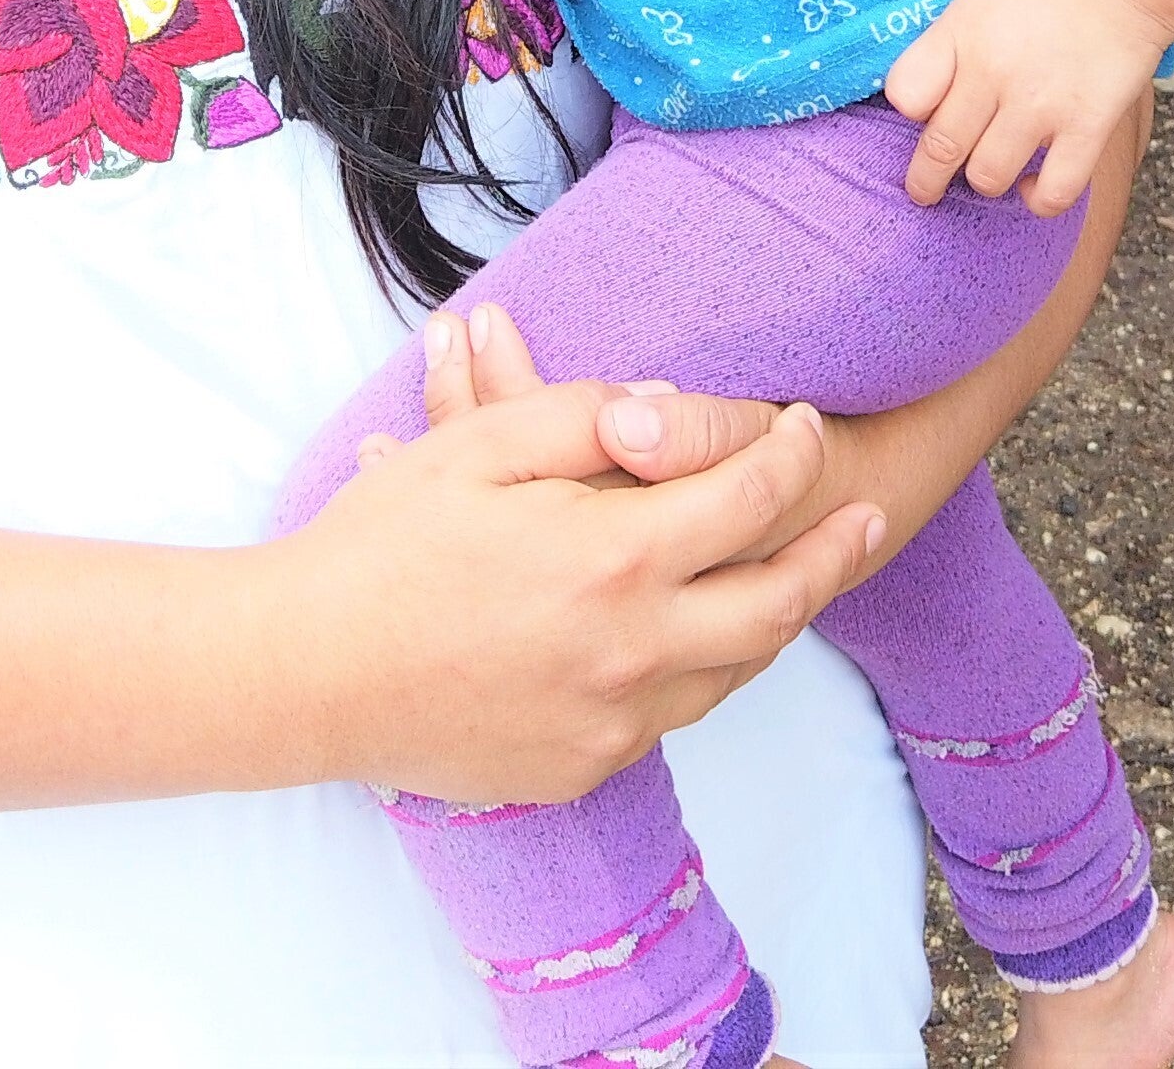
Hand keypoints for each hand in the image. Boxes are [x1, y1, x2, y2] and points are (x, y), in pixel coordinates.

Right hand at [287, 341, 882, 805]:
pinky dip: (701, 669)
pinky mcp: (582, 765)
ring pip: (735, 669)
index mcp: (617, 559)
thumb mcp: (479, 449)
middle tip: (867, 514)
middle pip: (780, 603)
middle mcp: (636, 651)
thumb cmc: (382, 548)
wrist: (306, 674)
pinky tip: (696, 638)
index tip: (803, 421)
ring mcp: (613, 721)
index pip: (749, 497)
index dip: (790, 451)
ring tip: (800, 574)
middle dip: (835, 551)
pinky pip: (671, 716)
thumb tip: (665, 408)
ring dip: (778, 616)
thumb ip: (585, 417)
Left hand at [881, 0, 1173, 212]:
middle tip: (926, 189)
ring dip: (985, 181)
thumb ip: (951, 46)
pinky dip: (1037, 199)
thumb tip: (927, 99)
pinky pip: (1052, 193)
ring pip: (988, 178)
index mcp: (962, 33)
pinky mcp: (1087, 128)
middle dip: (926, 179)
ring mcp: (1040, 105)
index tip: (923, 115)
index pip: (906, 95)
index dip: (911, 111)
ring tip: (993, 170)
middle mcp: (994, 73)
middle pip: (940, 149)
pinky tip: (1034, 185)